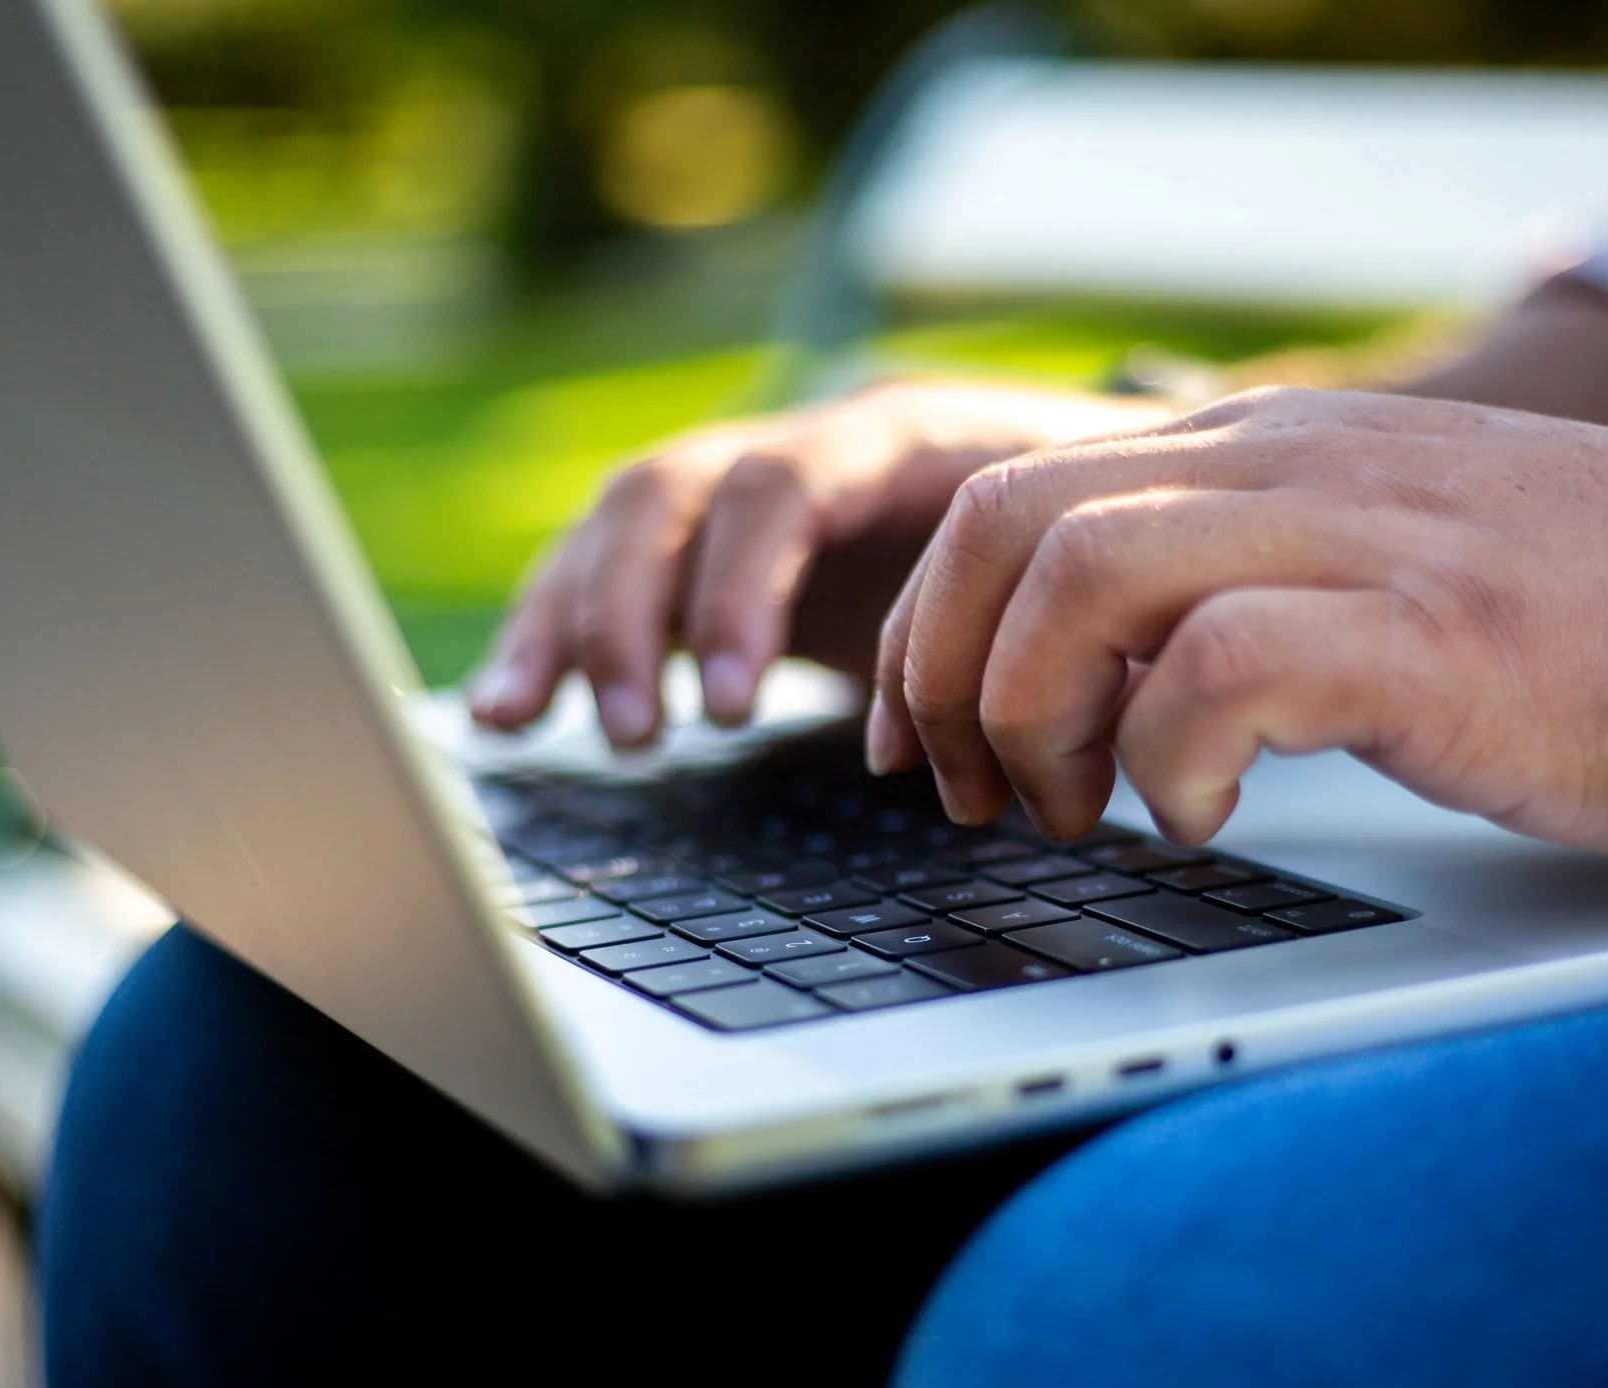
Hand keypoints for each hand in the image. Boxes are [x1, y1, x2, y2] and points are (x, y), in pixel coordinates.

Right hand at [467, 380, 1167, 747]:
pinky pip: (609, 574)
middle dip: (629, 613)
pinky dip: (554, 637)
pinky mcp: (718, 547)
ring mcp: (747, 489)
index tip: (731, 705)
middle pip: (671, 494)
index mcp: (897, 436)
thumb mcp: (1090, 544)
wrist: (1084, 474)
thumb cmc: (1095, 523)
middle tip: (634, 731)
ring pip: (620, 529)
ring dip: (569, 624)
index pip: (782, 489)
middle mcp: (801, 446)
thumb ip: (1038, 610)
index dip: (739, 593)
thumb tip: (1009, 724)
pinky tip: (512, 714)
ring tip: (531, 722)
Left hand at [868, 387, 1607, 859]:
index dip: (930, 629)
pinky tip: (1201, 822)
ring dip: (1035, 718)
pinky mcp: (1445, 639)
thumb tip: (1133, 678)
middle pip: (1013, 524)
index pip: (1019, 493)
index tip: (926, 748)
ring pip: (1085, 574)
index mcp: (1286, 452)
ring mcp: (1377, 542)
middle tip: (977, 802)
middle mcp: (1308, 467)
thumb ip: (1279, 576)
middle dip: (943, 679)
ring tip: (1087, 815)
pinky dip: (1166, 758)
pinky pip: (1223, 663)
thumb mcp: (1416, 558)